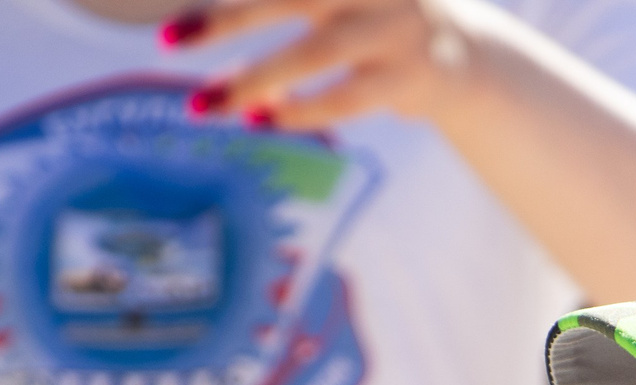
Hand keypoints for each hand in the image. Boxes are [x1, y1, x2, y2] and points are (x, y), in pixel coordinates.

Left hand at [168, 0, 481, 130]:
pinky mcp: (405, 79)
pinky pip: (344, 99)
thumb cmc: (376, 14)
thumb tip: (204, 19)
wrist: (466, 57)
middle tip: (169, 40)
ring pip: (314, 53)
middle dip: (226, 18)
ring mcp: (393, 29)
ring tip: (203, 105)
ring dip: (253, 80)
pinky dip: (299, 111)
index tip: (176, 16)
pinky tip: (260, 120)